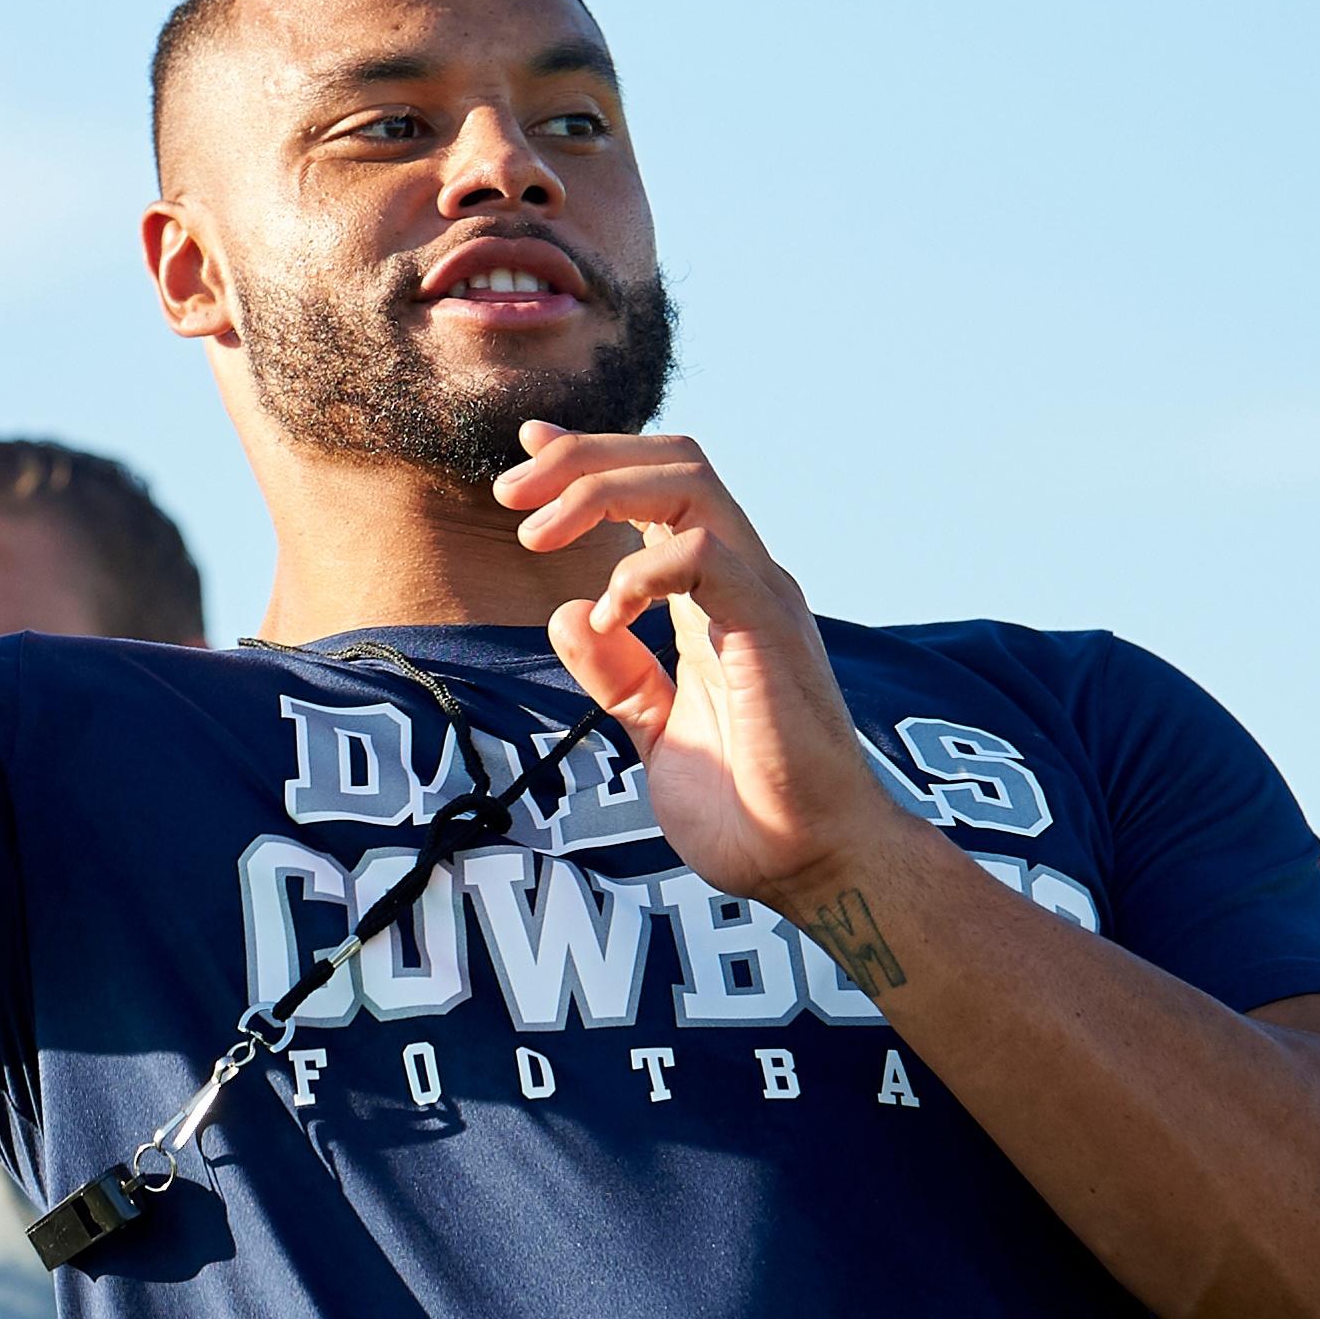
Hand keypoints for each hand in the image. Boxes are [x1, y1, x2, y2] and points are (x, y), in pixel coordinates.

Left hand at [500, 423, 889, 905]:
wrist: (810, 863)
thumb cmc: (751, 806)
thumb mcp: (658, 729)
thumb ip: (620, 674)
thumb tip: (570, 615)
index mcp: (718, 595)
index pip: (660, 489)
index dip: (591, 459)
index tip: (527, 455)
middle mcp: (745, 578)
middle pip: (672, 461)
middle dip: (582, 459)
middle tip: (509, 492)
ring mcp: (762, 596)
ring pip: (689, 483)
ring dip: (597, 491)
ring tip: (535, 537)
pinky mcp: (769, 628)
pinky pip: (705, 554)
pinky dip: (641, 569)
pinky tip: (606, 615)